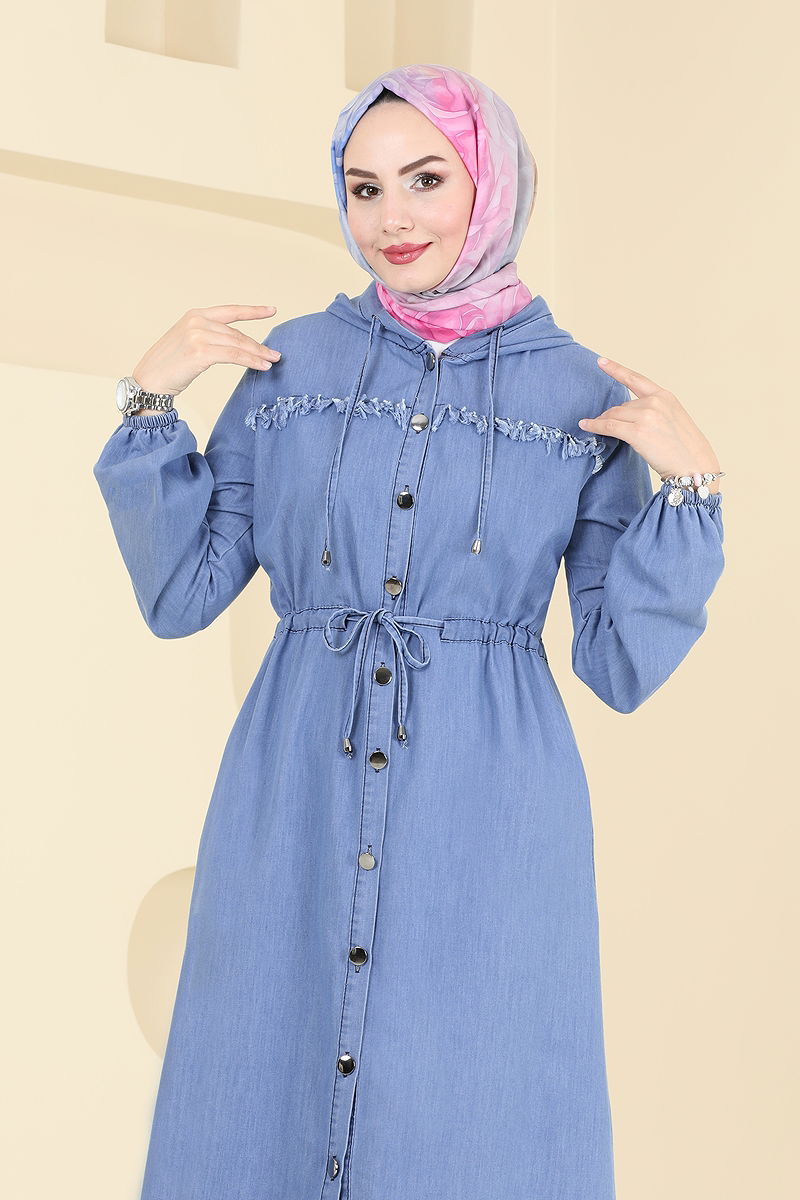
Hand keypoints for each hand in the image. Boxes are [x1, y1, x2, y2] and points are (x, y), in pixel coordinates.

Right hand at [132, 304, 282, 397]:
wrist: (149, 381)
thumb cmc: (168, 367)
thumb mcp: (188, 343)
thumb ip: (208, 337)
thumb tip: (235, 344)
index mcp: (194, 315)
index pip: (230, 311)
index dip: (253, 311)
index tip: (271, 310)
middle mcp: (197, 321)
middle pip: (237, 333)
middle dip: (258, 345)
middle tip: (275, 354)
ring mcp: (198, 335)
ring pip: (238, 344)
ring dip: (258, 354)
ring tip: (272, 361)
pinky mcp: (200, 352)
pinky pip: (233, 355)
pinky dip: (250, 361)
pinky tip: (261, 366)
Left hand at [578, 358, 721, 492]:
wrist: (694, 466)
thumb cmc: (685, 449)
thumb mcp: (673, 420)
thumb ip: (654, 411)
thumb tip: (627, 414)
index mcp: (665, 396)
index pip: (636, 379)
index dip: (616, 370)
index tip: (601, 361)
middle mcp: (655, 402)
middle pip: (622, 404)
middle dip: (613, 415)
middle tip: (605, 426)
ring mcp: (646, 416)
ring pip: (614, 414)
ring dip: (603, 421)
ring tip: (594, 426)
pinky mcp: (637, 432)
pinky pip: (608, 425)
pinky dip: (594, 425)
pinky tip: (585, 425)